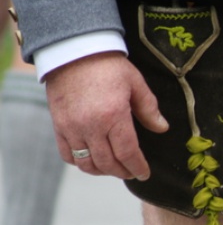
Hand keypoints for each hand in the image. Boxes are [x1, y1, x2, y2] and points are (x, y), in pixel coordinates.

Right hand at [44, 51, 168, 179]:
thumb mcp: (136, 83)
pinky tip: (92, 160)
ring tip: (114, 168)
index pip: (127, 153)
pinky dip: (80, 162)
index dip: (137, 167)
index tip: (144, 173)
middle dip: (122, 172)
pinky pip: (67, 154)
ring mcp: (71, 127)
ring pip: (86, 163)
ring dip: (101, 171)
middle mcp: (90, 126)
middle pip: (107, 163)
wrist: (73, 51)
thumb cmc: (108, 66)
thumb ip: (149, 109)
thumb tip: (162, 128)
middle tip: (132, 172)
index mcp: (113, 116)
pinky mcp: (58, 125)